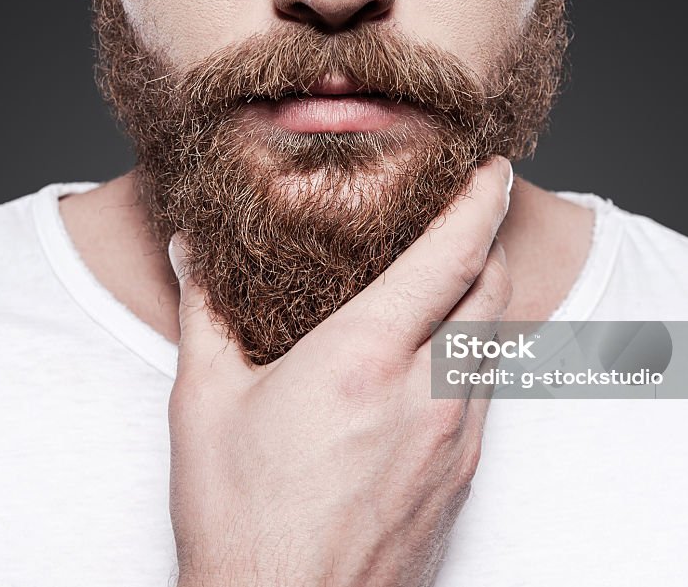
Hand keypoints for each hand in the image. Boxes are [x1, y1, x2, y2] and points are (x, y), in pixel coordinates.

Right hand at [167, 157, 513, 586]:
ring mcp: (455, 442)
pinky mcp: (463, 480)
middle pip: (493, 291)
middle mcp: (427, 396)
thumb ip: (205, 310)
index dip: (478, 201)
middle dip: (491, 238)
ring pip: (497, 344)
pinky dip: (477, 353)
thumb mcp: (204, 404)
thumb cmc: (239, 521)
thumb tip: (191, 246)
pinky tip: (440, 356)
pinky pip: (487, 394)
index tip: (491, 166)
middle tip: (477, 207)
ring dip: (487, 296)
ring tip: (460, 271)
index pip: (449, 258)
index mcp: (363, 362)